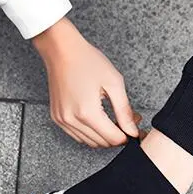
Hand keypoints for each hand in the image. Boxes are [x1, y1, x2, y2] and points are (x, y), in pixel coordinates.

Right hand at [33, 18, 139, 146]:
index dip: (127, 136)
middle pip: (102, 143)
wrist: (62, 50)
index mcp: (88, 112)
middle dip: (117, 136)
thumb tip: (133, 131)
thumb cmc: (87, 61)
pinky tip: (98, 120)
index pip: (113, 138)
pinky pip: (77, 136)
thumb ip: (124, 111)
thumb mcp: (114, 83)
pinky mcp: (57, 118)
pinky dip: (90, 133)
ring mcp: (63, 120)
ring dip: (104, 137)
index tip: (135, 130)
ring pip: (89, 142)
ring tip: (112, 120)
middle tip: (126, 122)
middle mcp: (72, 120)